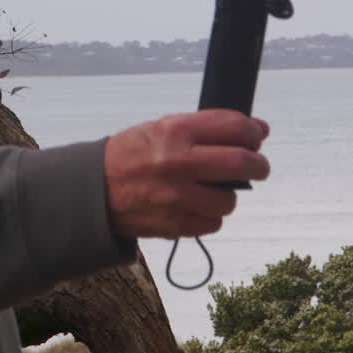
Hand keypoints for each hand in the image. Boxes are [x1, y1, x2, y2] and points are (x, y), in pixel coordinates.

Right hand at [103, 109, 269, 238]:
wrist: (93, 190)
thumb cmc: (131, 155)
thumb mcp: (161, 128)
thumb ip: (203, 129)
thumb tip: (252, 131)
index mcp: (175, 131)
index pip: (233, 127)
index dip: (253, 131)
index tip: (258, 135)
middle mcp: (177, 163)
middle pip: (241, 163)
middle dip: (258, 165)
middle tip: (258, 166)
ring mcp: (176, 197)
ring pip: (229, 200)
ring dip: (229, 195)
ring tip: (215, 189)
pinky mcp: (174, 225)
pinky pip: (212, 222)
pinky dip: (211, 215)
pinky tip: (197, 205)